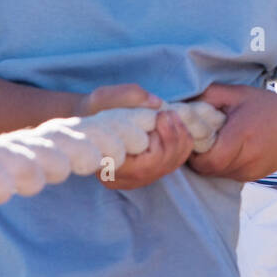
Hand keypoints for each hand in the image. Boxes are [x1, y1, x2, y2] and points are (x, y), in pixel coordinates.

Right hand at [73, 83, 196, 190]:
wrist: (93, 121)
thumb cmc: (97, 108)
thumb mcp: (104, 97)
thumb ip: (130, 96)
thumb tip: (157, 102)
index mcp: (112, 166)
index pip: (150, 161)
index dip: (161, 136)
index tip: (158, 115)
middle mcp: (126, 180)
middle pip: (165, 162)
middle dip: (173, 133)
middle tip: (167, 113)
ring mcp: (140, 179)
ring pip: (174, 161)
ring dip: (180, 135)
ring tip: (171, 115)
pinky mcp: (151, 172)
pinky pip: (178, 159)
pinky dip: (183, 141)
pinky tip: (174, 125)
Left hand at [188, 83, 276, 180]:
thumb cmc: (268, 107)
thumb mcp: (238, 94)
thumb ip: (209, 96)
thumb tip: (181, 103)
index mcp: (242, 135)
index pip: (208, 158)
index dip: (194, 151)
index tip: (192, 136)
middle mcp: (248, 158)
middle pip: (210, 168)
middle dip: (199, 157)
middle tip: (199, 140)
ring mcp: (251, 171)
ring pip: (217, 173)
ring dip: (211, 161)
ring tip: (216, 142)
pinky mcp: (253, 177)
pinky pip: (228, 174)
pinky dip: (223, 164)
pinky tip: (230, 149)